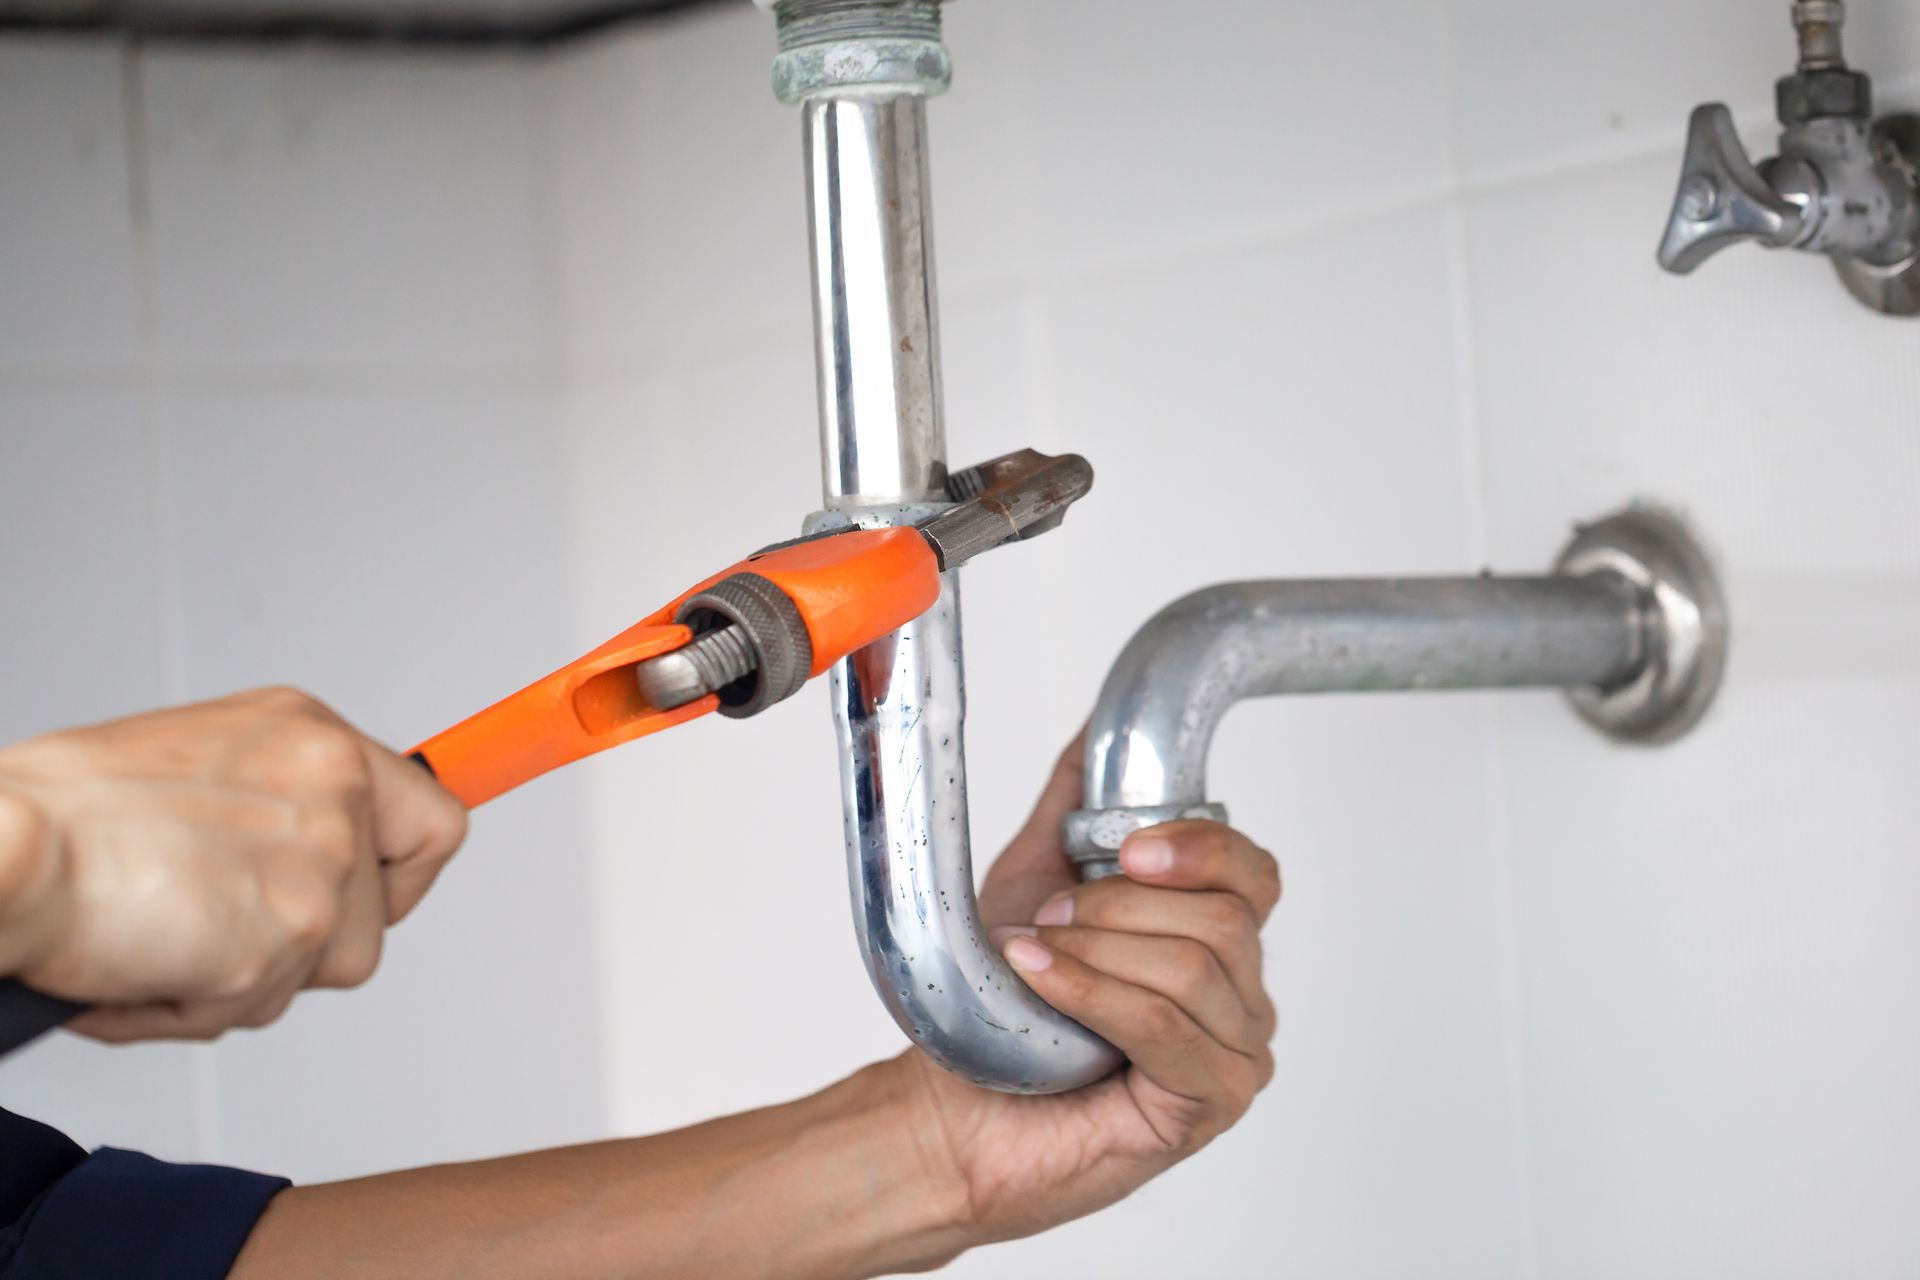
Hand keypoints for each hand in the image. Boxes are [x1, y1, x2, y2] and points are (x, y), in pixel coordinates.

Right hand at [0, 688, 467, 1042]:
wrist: (3, 854)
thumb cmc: (63, 818)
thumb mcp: (198, 768)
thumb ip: (274, 807)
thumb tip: (305, 862)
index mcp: (311, 735)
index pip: (430, 818)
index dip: (404, 877)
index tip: (383, 899)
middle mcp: (333, 784)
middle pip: (375, 919)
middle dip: (299, 948)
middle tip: (218, 932)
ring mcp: (322, 857)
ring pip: (319, 972)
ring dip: (239, 981)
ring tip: (157, 941)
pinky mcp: (291, 929)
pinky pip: (257, 1009)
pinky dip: (189, 1009)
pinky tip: (137, 967)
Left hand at [889, 736, 1280, 1251]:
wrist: (953, 1106)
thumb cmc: (1002, 1010)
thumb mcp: (1038, 879)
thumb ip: (1077, 804)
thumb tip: (1098, 722)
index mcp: (1217, 938)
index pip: (1255, 874)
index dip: (1200, 849)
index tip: (1128, 850)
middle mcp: (1240, 996)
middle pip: (1223, 920)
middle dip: (1119, 909)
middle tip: (1052, 920)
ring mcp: (1233, 1056)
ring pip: (1195, 971)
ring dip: (1098, 953)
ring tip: (1035, 957)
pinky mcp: (1208, 1106)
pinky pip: (1167, 1030)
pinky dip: (1094, 994)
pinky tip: (1041, 980)